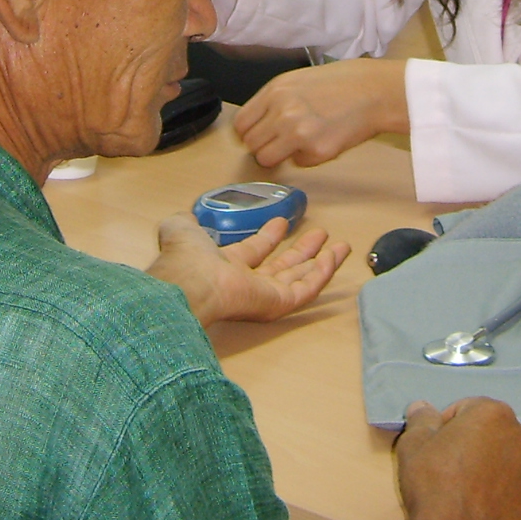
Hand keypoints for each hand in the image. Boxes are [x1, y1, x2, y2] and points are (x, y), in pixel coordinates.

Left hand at [148, 212, 350, 326]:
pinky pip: (306, 289)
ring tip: (340, 246)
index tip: (281, 224)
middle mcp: (246, 283)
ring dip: (320, 262)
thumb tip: (186, 215)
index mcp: (224, 266)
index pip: (252, 252)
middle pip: (282, 267)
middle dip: (302, 251)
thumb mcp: (180, 229)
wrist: (190, 284)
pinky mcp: (278, 304)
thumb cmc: (184, 259)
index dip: (268, 237)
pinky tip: (333, 256)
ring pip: (299, 278)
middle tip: (320, 234)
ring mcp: (263, 295)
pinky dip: (322, 273)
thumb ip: (185, 222)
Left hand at [233, 59, 408, 167]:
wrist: (375, 91)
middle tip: (282, 140)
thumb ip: (273, 101)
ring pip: (267, 159)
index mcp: (275, 91)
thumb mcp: (298, 80)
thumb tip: (257, 124)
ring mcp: (298, 134)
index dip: (250, 131)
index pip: (241, 124)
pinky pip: (298, 164)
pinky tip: (323, 140)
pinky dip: (307, 157)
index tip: (260, 134)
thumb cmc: (342, 83)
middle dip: (264, 145)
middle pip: (251, 144)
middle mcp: (282, 112)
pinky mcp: (317, 152)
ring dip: (280, 155)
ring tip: (299, 143)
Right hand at [394, 397, 520, 519]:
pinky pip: (516, 493)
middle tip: (449, 467)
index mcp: (495, 415)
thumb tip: (422, 407)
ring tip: (465, 491)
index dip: (447, 425)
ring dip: (491, 468)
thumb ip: (421, 419)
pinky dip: (502, 496)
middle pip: (493, 433)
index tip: (435, 446)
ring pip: (509, 462)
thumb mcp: (413, 445)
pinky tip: (479, 509)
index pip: (468, 408)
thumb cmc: (433, 485)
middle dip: (474, 444)